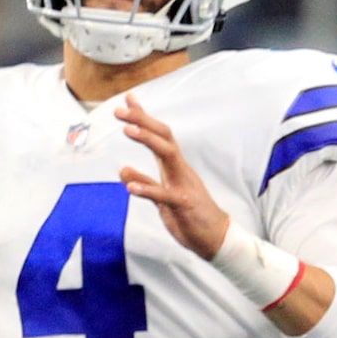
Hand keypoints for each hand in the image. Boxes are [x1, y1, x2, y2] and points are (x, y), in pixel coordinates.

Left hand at [115, 96, 228, 258]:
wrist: (216, 238)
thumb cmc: (191, 216)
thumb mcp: (162, 198)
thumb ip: (144, 182)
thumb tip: (122, 170)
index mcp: (174, 167)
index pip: (158, 136)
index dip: (143, 117)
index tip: (127, 99)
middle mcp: (180, 170)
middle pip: (163, 137)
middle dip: (142, 121)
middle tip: (119, 110)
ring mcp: (184, 185)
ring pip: (168, 155)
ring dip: (148, 140)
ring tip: (127, 130)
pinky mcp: (185, 205)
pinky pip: (165, 195)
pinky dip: (148, 189)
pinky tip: (130, 188)